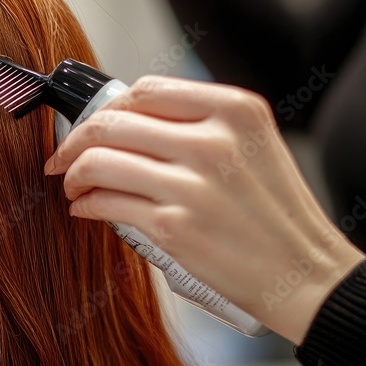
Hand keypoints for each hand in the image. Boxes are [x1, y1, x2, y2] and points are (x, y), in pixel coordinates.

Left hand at [43, 76, 365, 343]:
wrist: (303, 274)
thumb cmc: (272, 212)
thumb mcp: (251, 145)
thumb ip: (198, 123)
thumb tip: (126, 121)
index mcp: (234, 111)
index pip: (144, 91)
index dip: (105, 108)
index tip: (89, 125)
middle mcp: (212, 142)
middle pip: (112, 124)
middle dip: (74, 141)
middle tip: (62, 159)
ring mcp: (191, 186)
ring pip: (98, 162)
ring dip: (73, 176)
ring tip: (73, 188)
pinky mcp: (172, 228)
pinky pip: (105, 203)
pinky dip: (84, 205)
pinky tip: (85, 209)